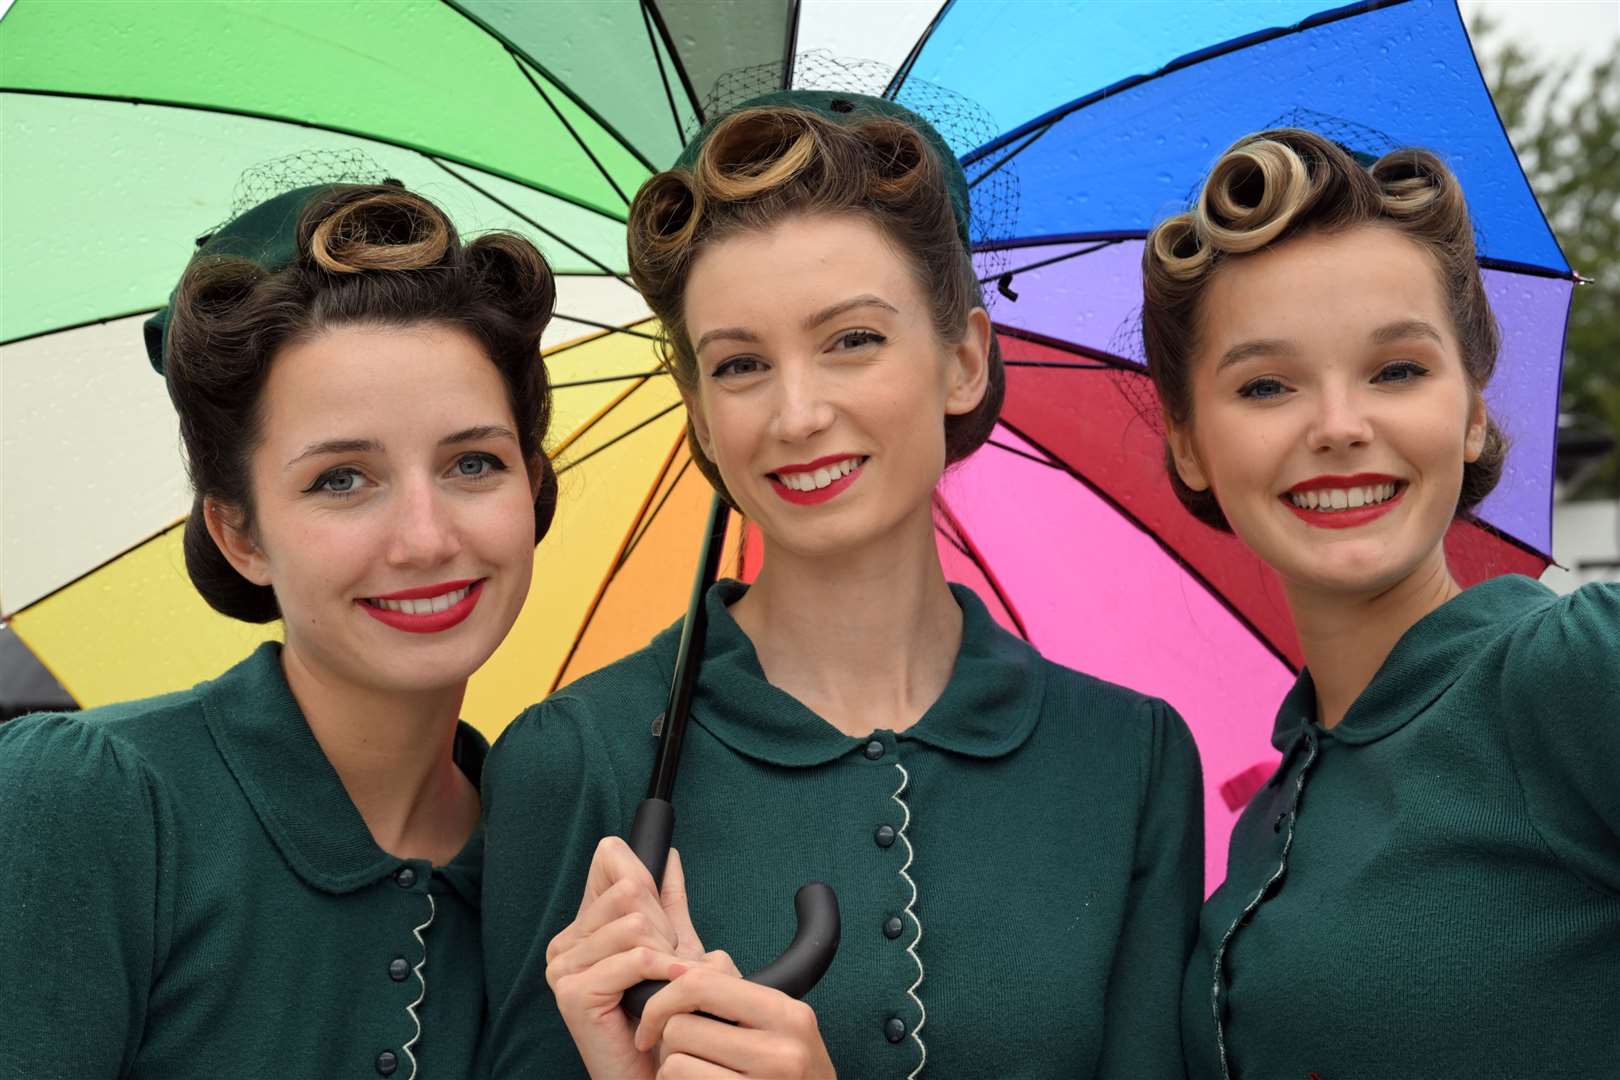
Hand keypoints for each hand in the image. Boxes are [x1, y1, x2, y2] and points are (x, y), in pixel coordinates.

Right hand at [546, 838, 708, 1079]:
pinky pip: (635, 958)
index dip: (646, 881)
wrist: (659, 1070)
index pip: (610, 858)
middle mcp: (564, 944)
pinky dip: (663, 972)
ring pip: (635, 924)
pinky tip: (667, 991)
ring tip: (664, 985)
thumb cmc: (663, 1014)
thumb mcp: (670, 947)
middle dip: (664, 927)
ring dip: (666, 955)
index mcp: (581, 928)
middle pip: (630, 890)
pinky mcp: (573, 993)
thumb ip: (665, 900)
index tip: (660, 922)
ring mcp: (563, 968)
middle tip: (665, 966)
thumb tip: (667, 854)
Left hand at [636, 963, 836, 1078]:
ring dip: (672, 1067)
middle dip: (670, 1039)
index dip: (665, 997)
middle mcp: (780, 1051)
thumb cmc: (786, 1071)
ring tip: (695, 1071)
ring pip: (673, 1061)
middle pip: (680, 1026)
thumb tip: (676, 967)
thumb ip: (733, 991)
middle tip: (682, 1052)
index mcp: (787, 1014)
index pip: (702, 983)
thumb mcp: (777, 1024)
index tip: (655, 1017)